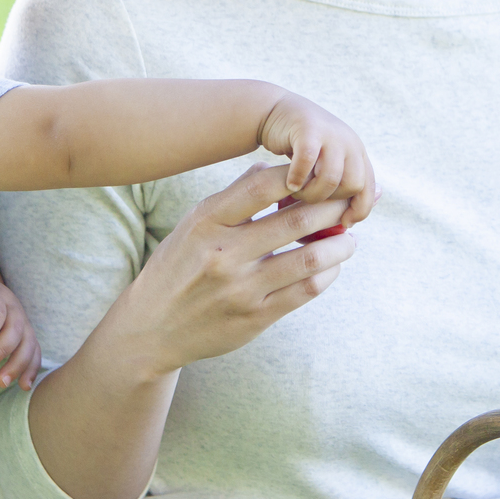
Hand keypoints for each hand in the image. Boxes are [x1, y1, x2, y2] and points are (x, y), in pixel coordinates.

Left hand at [0, 272, 40, 388]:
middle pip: (15, 330)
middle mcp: (13, 308)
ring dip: (18, 365)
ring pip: (28, 343)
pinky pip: (34, 352)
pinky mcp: (27, 336)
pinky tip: (24, 386)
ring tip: (1, 383)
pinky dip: (32, 369)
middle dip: (1, 351)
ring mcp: (23, 322)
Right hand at [106, 161, 358, 377]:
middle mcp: (224, 253)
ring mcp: (241, 288)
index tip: (317, 176)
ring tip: (349, 237)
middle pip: (296, 220)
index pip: (263, 185)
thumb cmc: (176, 268)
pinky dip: (327, 274)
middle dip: (332, 208)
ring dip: (339, 244)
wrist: (150, 330)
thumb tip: (270, 168)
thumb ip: (232, 199)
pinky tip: (332, 266)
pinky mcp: (255, 317)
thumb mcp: (192, 226)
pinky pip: (305, 291)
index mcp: (206, 222)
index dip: (299, 176)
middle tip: (348, 203)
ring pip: (310, 258)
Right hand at [256, 94, 376, 226]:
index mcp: (357, 153)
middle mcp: (350, 142)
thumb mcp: (324, 166)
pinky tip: (289, 183)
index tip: (345, 224)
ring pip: (331, 178)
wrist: (275, 113)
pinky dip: (297, 178)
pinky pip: (307, 162)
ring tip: (296, 192)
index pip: (369, 188)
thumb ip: (338, 187)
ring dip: (311, 193)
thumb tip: (347, 226)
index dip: (360, 210)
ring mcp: (331, 134)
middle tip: (310, 201)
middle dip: (330, 202)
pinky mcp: (309, 129)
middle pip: (353, 185)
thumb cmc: (299, 149)